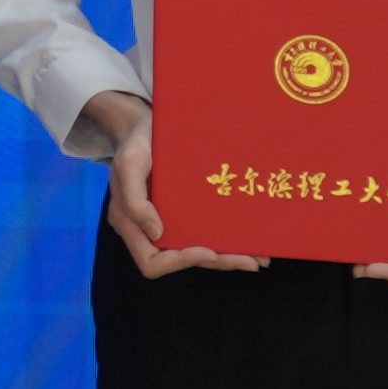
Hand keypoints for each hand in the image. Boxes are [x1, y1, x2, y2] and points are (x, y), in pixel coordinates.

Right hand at [98, 96, 265, 277]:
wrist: (145, 126)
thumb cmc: (135, 142)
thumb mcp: (129, 163)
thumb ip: (134, 199)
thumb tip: (156, 233)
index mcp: (130, 223)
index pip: (151, 261)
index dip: (179, 262)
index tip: (208, 251)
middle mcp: (149, 229)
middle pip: (181, 261)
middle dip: (216, 262)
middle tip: (250, 262)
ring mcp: (168, 221)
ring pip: (197, 251)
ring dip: (228, 257)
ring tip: (258, 258)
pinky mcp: (185, 212)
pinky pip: (204, 232)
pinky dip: (228, 241)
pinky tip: (251, 241)